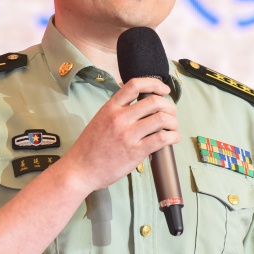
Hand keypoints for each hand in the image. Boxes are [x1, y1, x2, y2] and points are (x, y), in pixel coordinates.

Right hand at [57, 77, 179, 193]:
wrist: (80, 169)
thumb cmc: (89, 148)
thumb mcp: (100, 119)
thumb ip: (117, 110)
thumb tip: (139, 103)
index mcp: (110, 107)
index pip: (135, 85)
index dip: (154, 83)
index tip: (164, 89)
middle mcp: (119, 118)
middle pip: (154, 101)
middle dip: (169, 105)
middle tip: (171, 112)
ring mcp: (128, 135)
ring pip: (161, 119)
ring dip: (173, 121)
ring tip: (173, 127)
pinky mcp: (135, 152)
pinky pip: (161, 139)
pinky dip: (173, 136)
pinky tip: (173, 138)